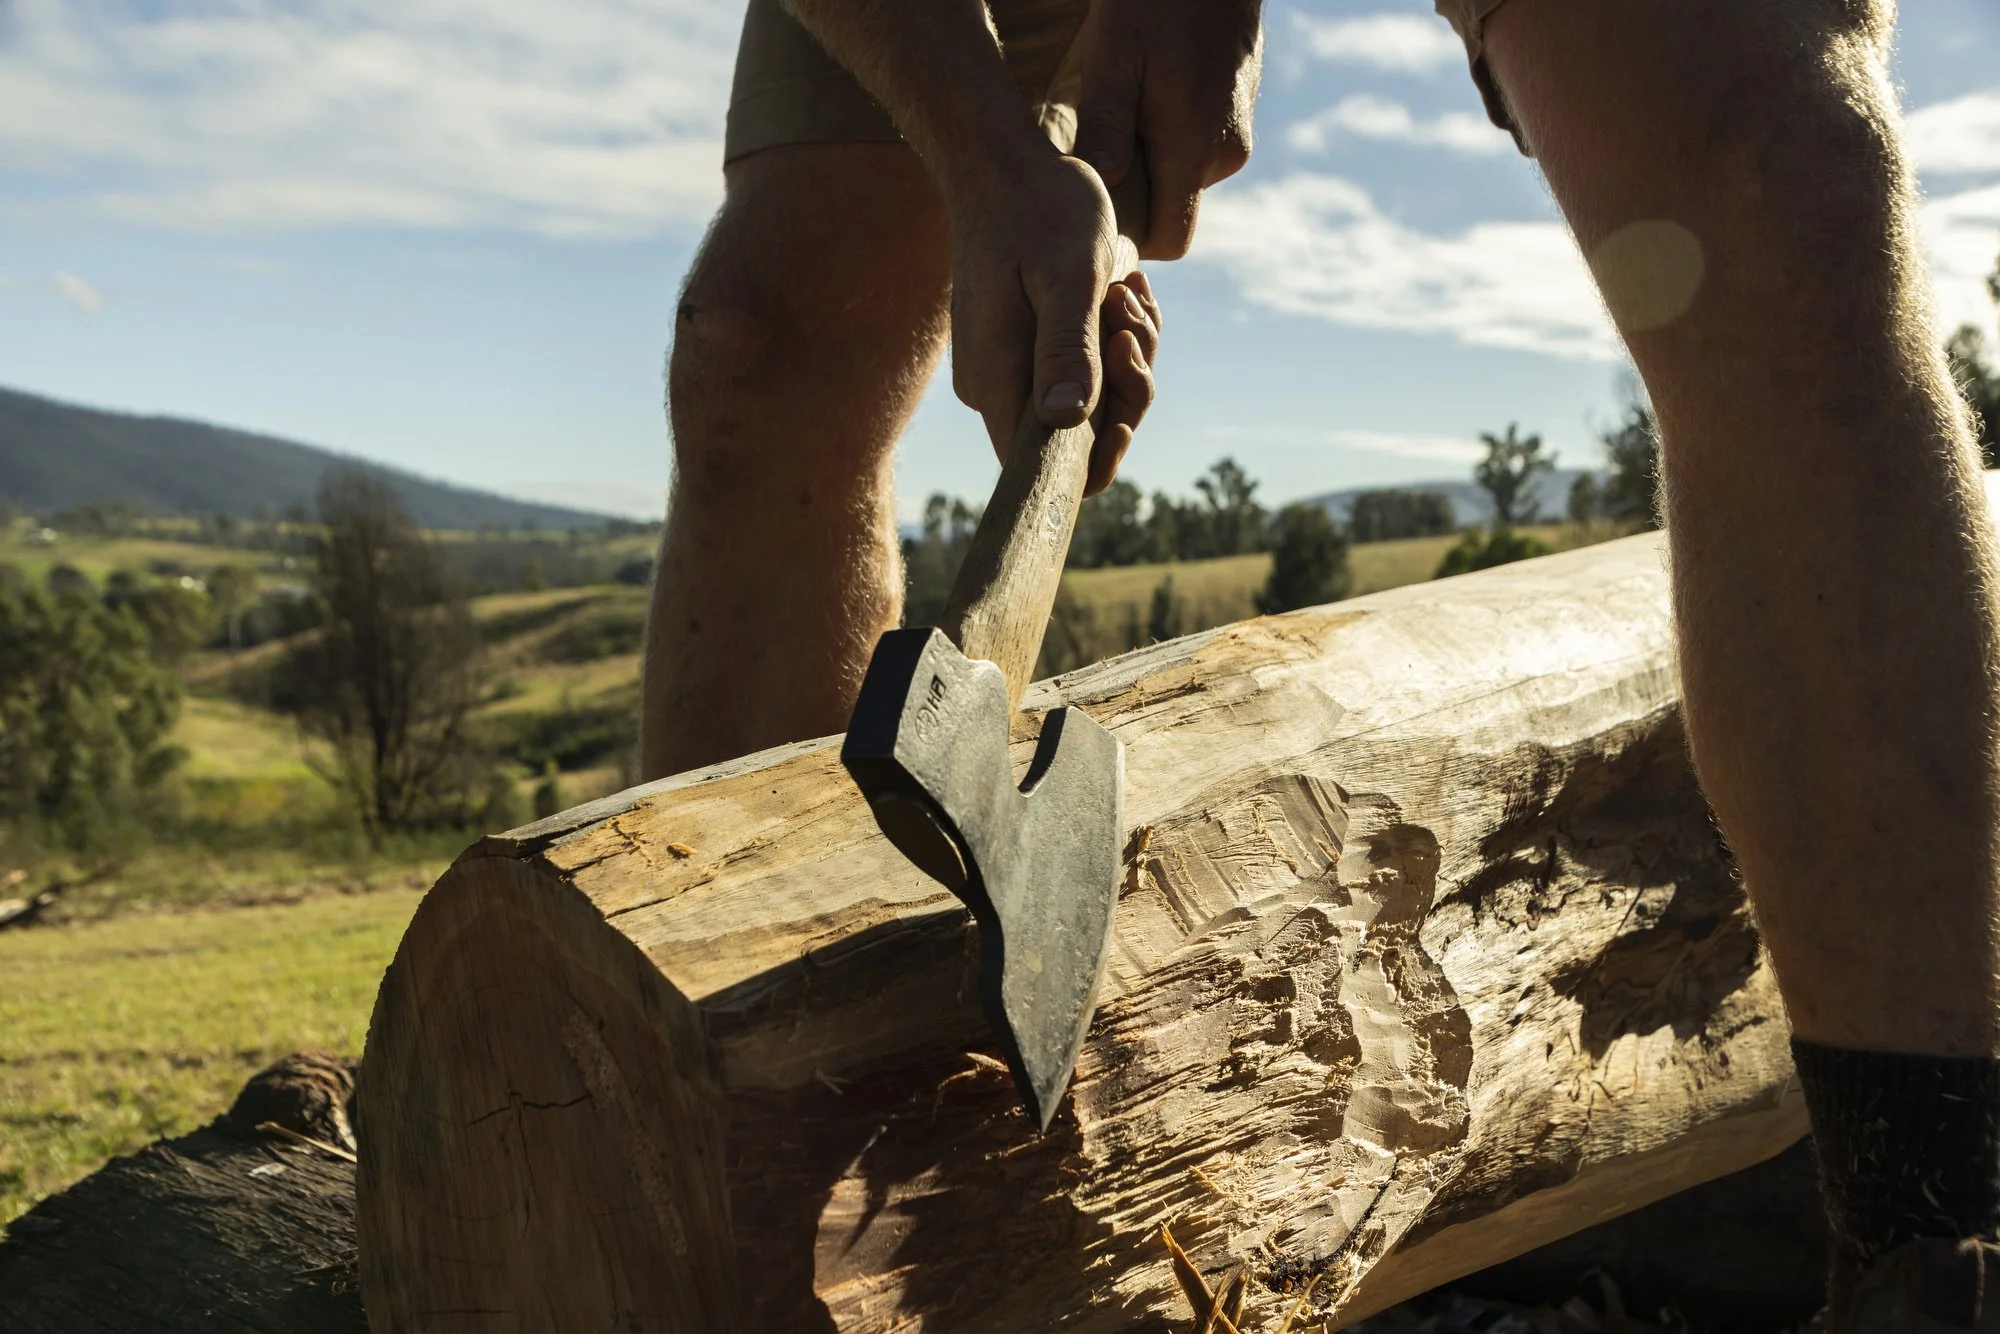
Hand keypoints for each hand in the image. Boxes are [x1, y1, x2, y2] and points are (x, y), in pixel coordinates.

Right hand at [946, 154, 1162, 494]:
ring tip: (1124, 292)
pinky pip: (1090, 367)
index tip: (1126, 418)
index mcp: (997, 380)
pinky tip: (1122, 289)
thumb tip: (1063, 421)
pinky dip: (1120, 336)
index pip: (1041, 468)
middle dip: (1125, 388)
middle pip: (1078, 435)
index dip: (1093, 461)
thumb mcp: (1068, 275)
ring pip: (1092, 399)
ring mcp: (1012, 367)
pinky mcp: (1030, 347)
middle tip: (1130, 319)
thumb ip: (1066, 348)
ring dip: (1128, 352)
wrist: (1007, 164)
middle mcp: (996, 386)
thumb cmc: (1040, 209)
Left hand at [1072, 0, 1262, 259]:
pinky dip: (1168, 138)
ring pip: (1183, 178)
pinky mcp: (1237, 112)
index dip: (1131, 239)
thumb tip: (1096, 193)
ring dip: (1150, 163)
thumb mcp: (1114, 57)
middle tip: (1096, 153)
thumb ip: (1106, 128)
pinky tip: (1147, 97)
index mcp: (1195, 151)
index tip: (1095, 211)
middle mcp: (1225, 154)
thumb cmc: (1153, 0)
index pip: (1169, 241)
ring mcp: (1236, 132)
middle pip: (1174, 212)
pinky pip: (1196, 148)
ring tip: (1121, 113)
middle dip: (1136, 199)